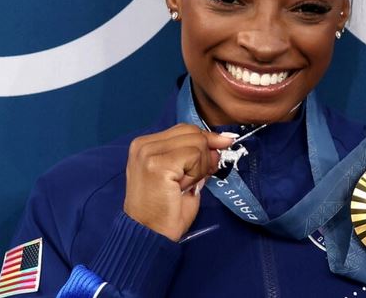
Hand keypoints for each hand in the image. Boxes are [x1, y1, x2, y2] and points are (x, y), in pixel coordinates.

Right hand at [124, 124, 233, 240]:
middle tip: (198, 177)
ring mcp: (149, 153)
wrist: (149, 236)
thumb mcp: (183, 177)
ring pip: (196, 142)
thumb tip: (220, 143)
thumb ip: (197, 158)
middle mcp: (143, 145)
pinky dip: (197, 171)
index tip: (223, 145)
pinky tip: (183, 186)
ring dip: (200, 166)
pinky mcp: (158, 165)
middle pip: (192, 132)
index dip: (206, 139)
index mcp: (145, 145)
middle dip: (205, 154)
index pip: (185, 129)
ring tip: (185, 185)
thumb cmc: (164, 213)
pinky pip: (194, 155)